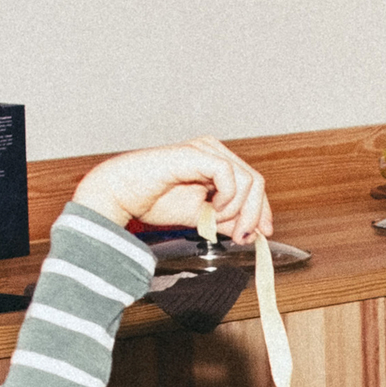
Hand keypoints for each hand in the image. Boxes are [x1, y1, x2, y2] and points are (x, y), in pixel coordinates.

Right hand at [75, 137, 269, 246]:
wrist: (122, 194)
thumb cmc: (153, 200)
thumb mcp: (200, 217)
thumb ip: (226, 221)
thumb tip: (251, 233)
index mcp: (216, 162)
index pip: (253, 184)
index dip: (262, 210)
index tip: (263, 234)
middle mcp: (214, 151)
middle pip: (256, 182)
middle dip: (254, 214)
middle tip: (244, 237)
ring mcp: (206, 149)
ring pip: (248, 180)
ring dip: (235, 209)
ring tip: (212, 220)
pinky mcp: (197, 152)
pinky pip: (229, 175)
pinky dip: (226, 198)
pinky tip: (210, 208)